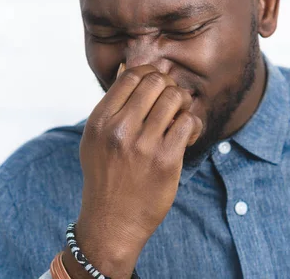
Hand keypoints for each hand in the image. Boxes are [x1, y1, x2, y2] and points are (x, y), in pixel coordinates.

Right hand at [64, 64, 202, 278]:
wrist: (111, 222)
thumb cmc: (105, 176)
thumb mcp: (95, 139)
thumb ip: (110, 105)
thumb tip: (126, 68)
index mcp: (99, 120)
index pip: (131, 75)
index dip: (149, 74)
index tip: (156, 86)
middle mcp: (119, 129)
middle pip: (155, 81)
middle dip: (168, 86)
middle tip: (171, 101)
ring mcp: (143, 145)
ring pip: (175, 97)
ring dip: (183, 103)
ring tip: (180, 116)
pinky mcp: (166, 160)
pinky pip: (189, 122)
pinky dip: (194, 124)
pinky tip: (189, 134)